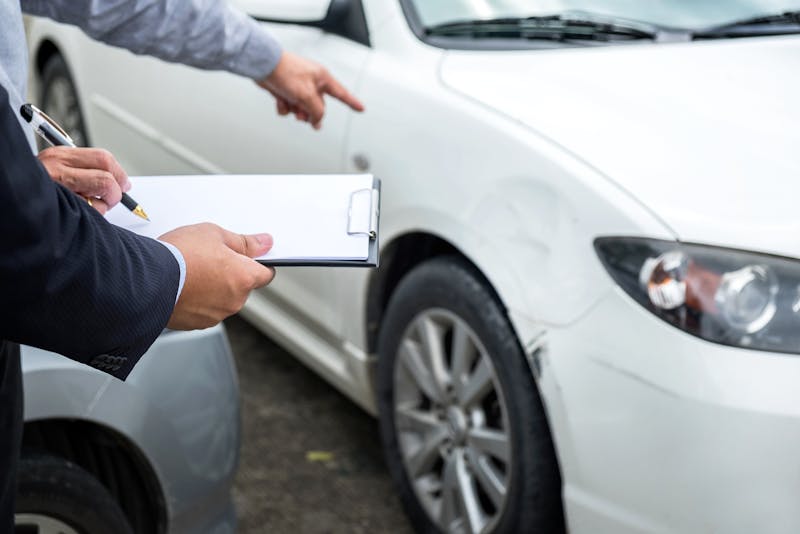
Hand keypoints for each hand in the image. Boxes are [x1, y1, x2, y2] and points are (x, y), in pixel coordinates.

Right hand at [37, 146, 130, 213]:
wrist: (12, 205)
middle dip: (117, 190)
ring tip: (88, 208)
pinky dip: (93, 217)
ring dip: (103, 206)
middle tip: (114, 198)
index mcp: (59, 156)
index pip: (103, 157)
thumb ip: (84, 171)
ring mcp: (59, 189)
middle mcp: (58, 168)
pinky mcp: (60, 207)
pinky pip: (93, 213)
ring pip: (103, 195)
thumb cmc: (37, 190)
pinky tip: (77, 216)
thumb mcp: (57, 171)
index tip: (125, 184)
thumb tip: (118, 182)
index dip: (120, 172)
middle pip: (108, 176)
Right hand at [159, 223, 275, 329]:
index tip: (249, 257)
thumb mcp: (214, 234)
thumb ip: (244, 242)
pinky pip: (204, 310)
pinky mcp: (197, 323)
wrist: (145, 280)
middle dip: (230, 274)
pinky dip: (198, 301)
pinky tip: (184, 286)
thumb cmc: (179, 255)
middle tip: (209, 259)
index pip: (266, 274)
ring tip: (192, 272)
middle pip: (242, 287)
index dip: (258, 263)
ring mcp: (216, 315)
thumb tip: (264, 243)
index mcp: (245, 278)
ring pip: (222, 299)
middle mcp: (235, 301)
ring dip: (213, 288)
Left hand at [257, 51, 364, 129]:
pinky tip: (279, 100)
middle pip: (318, 106)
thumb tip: (317, 121)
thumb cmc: (285, 72)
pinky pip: (289, 105)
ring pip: (303, 108)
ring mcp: (299, 86)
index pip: (342, 93)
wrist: (263, 65)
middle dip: (309, 113)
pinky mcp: (286, 90)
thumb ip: (316, 111)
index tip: (361, 108)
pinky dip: (284, 106)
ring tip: (289, 105)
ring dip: (295, 111)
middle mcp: (312, 82)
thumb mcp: (306, 96)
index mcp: (322, 78)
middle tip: (302, 115)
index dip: (352, 102)